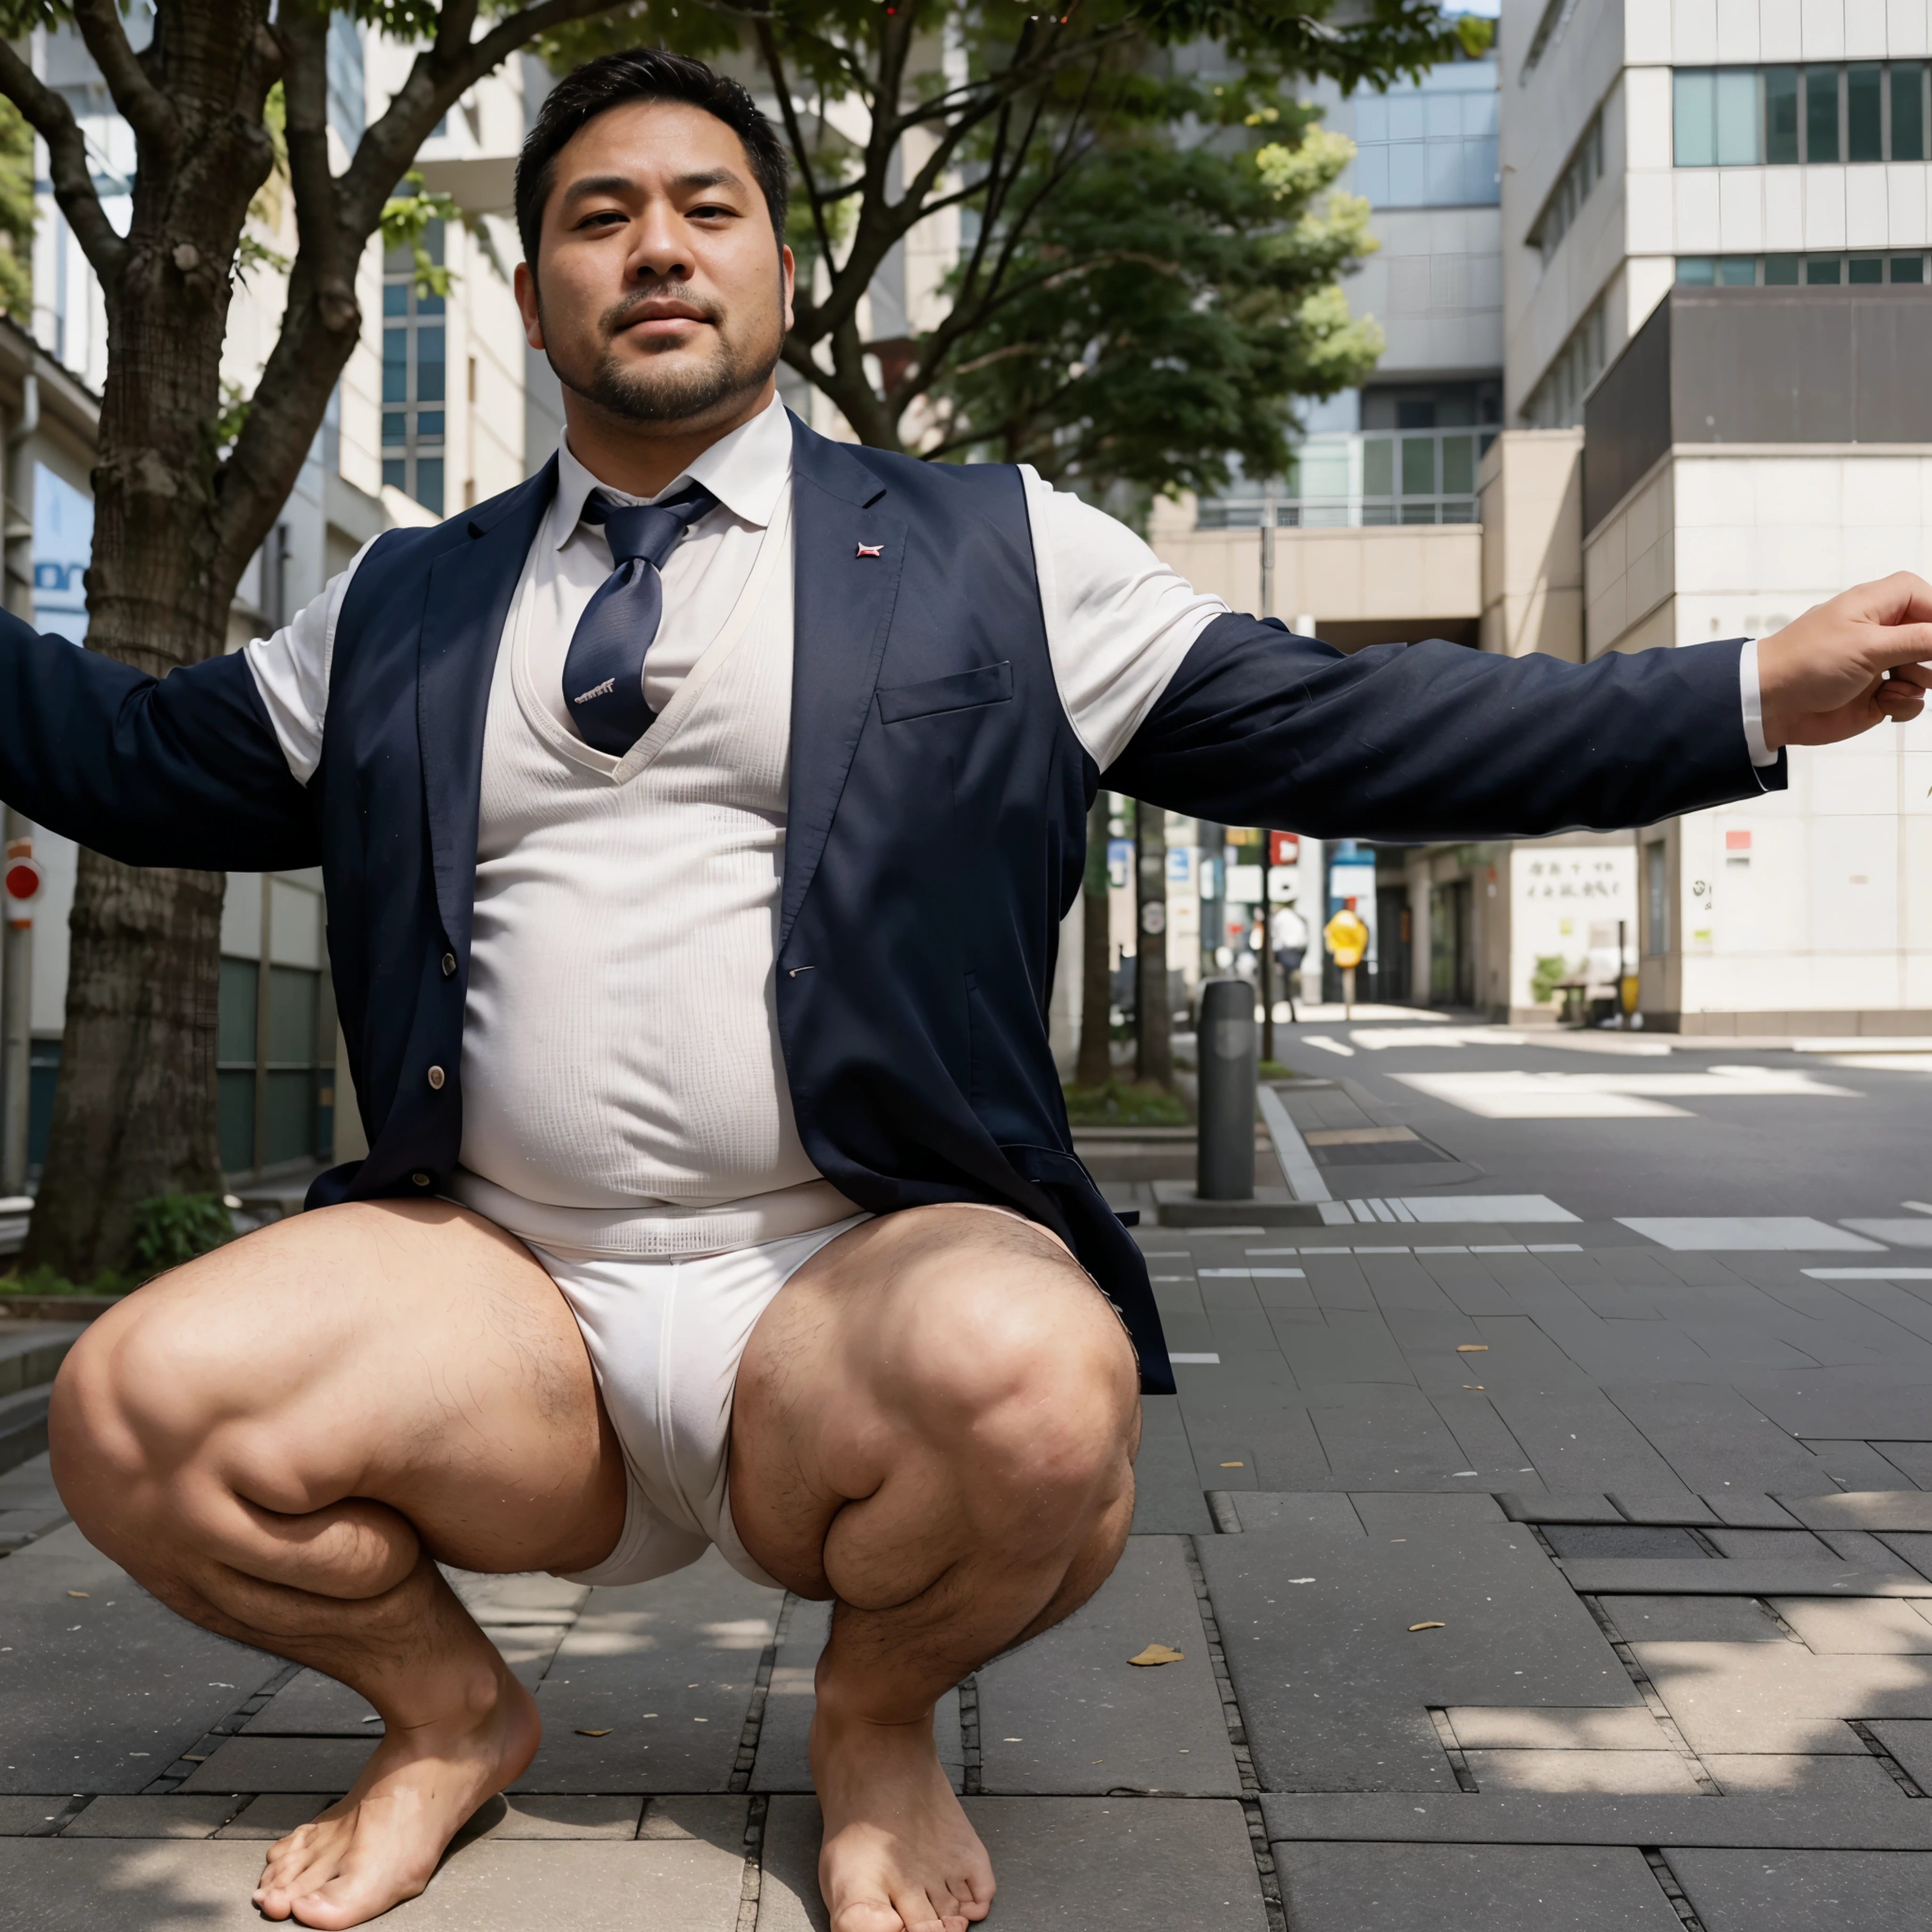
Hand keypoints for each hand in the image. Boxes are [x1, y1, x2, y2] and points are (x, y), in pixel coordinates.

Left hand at [1757, 572, 1931, 748]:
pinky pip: (1910, 699)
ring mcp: (1879, 665)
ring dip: (1919, 682)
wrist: (1769, 705)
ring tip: (1895, 686)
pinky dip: (1903, 704)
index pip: (1927, 599)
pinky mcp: (1875, 695)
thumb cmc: (1808, 663)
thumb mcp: (1870, 645)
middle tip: (1917, 669)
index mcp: (1877, 605)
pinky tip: (1882, 704)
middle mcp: (1881, 633)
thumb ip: (1922, 640)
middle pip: (1930, 637)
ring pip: (1926, 672)